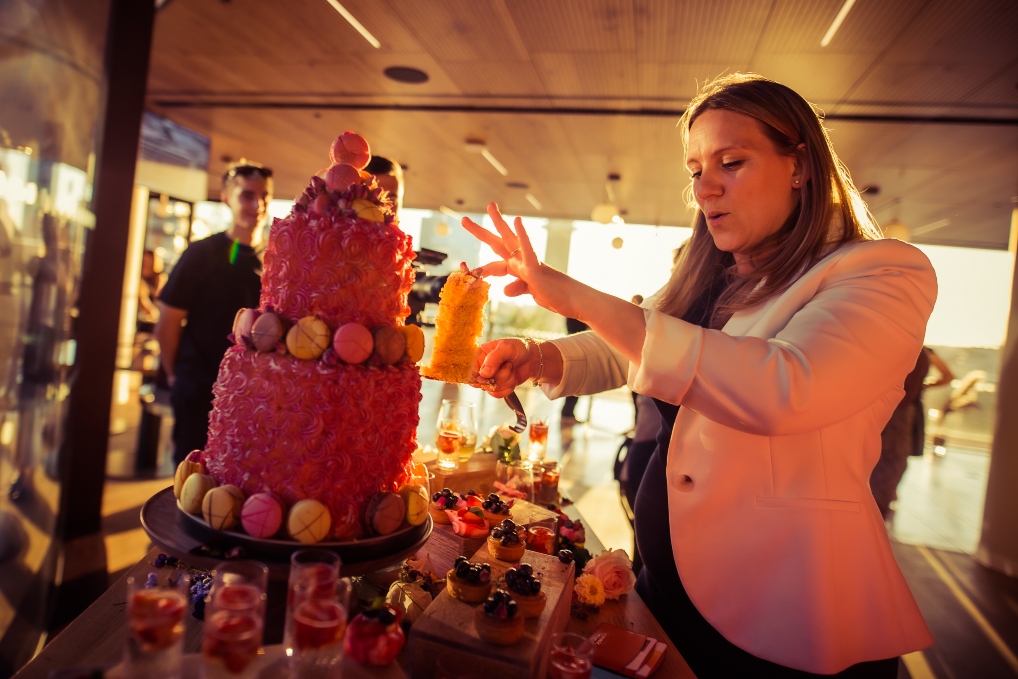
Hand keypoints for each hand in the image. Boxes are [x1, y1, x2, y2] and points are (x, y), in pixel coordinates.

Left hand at [461, 203, 577, 318]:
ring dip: (499, 222)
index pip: (498, 263)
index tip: (473, 272)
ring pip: (509, 239)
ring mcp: (528, 262)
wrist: (574, 300)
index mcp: (520, 267)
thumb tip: (505, 289)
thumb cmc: (556, 295)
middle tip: (464, 220)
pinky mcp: (536, 269)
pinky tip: (517, 221)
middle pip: (498, 242)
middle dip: (481, 232)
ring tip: (491, 206)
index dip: (484, 268)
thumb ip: (518, 288)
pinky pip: (527, 250)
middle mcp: (522, 261)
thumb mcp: (532, 292)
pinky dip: (522, 236)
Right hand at [471, 338, 535, 398]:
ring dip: (506, 381)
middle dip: (498, 376)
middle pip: (481, 381)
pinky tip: (512, 379)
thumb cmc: (518, 348)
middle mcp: (481, 367)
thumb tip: (483, 374)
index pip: (469, 369)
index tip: (489, 374)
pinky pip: (497, 394)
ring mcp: (488, 378)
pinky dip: (507, 388)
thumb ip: (494, 358)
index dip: (478, 374)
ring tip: (511, 370)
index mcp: (479, 354)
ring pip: (491, 388)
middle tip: (508, 365)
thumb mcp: (506, 348)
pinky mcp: (496, 386)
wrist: (532, 359)